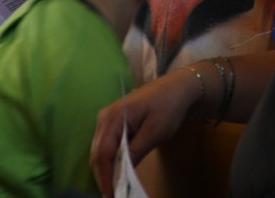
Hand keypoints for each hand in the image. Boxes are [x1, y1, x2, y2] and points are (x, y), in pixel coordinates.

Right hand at [91, 68, 201, 196]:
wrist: (177, 87)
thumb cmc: (168, 106)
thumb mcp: (155, 132)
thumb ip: (136, 151)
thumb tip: (122, 173)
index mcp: (113, 117)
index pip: (102, 153)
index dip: (104, 177)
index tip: (111, 195)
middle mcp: (105, 118)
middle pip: (97, 154)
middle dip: (103, 177)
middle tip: (113, 196)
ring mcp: (108, 120)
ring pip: (100, 151)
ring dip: (106, 171)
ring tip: (114, 189)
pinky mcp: (114, 124)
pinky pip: (107, 146)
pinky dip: (111, 162)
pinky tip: (118, 174)